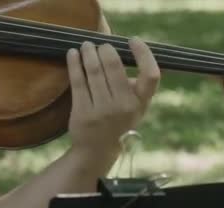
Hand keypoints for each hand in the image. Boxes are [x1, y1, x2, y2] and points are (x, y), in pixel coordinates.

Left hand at [65, 38, 159, 164]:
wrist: (97, 151)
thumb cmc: (118, 122)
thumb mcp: (136, 108)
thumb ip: (136, 85)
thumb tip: (125, 53)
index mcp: (140, 103)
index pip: (151, 75)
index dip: (144, 54)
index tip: (133, 41)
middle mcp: (124, 107)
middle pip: (115, 66)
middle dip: (105, 49)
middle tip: (100, 45)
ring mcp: (102, 110)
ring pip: (94, 70)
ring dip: (89, 52)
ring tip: (86, 46)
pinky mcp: (83, 112)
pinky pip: (78, 80)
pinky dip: (74, 63)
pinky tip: (73, 54)